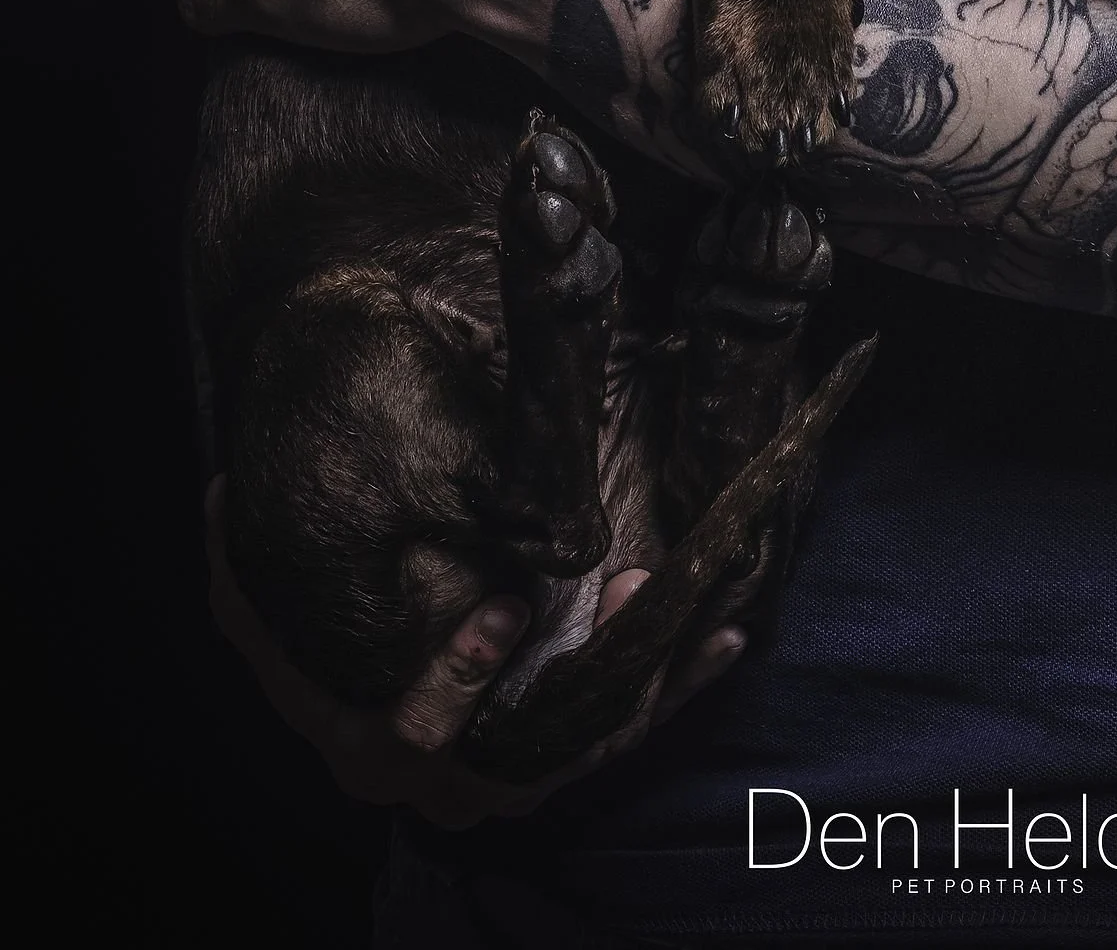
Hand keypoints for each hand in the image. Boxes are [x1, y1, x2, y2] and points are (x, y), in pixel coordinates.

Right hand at [205, 479, 741, 827]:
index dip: (462, 683)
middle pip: (528, 752)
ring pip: (589, 742)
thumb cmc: (307, 620)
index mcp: (365, 739)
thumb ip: (239, 562)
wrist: (351, 664)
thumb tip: (229, 496)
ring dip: (646, 678)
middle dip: (588, 678)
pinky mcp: (560, 754)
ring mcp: (507, 776)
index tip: (505, 609)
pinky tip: (727, 637)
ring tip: (689, 599)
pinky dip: (678, 687)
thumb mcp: (257, 597)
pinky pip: (627, 729)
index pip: (415, 735)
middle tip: (628, 593)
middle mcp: (442, 779)